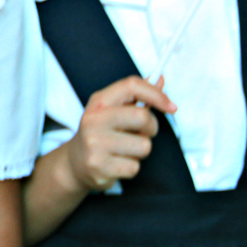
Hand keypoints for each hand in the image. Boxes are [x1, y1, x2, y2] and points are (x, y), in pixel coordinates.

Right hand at [67, 76, 173, 192]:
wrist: (74, 164)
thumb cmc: (100, 133)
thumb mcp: (112, 110)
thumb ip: (137, 96)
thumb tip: (159, 78)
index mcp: (99, 102)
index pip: (131, 86)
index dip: (156, 94)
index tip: (172, 107)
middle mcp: (93, 120)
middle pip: (142, 117)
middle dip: (151, 127)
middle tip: (144, 132)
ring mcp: (94, 144)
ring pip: (143, 146)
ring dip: (141, 150)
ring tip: (125, 149)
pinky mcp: (99, 167)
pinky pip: (135, 167)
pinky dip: (131, 167)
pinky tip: (117, 163)